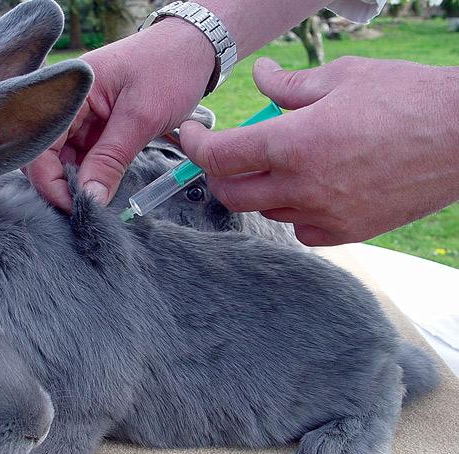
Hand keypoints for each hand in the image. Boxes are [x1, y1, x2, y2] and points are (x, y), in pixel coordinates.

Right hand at [25, 18, 215, 210]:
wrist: (195, 48)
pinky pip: (81, 155)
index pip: (39, 143)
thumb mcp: (141, 117)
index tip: (74, 205)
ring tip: (94, 203)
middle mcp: (66, 101)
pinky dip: (88, 174)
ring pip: (62, 158)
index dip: (49, 179)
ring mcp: (79, 114)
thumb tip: (89, 199)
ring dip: (74, 181)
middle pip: (44, 152)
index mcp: (68, 90)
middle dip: (59, 184)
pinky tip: (100, 189)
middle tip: (85, 209)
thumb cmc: (170, 68)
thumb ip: (110, 159)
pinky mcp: (94, 125)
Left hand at [180, 56, 458, 245]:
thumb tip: (259, 76)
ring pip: (265, 212)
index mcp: (294, 144)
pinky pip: (300, 229)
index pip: (219, 156)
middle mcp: (302, 186)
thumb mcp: (341, 77)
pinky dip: (292, 212)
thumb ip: (288, 85)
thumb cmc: (407, 98)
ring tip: (276, 164)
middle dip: (217, 174)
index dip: (194, 145)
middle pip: (231, 194)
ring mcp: (325, 214)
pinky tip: (307, 189)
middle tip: (225, 154)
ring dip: (257, 190)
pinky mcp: (348, 232)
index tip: (190, 136)